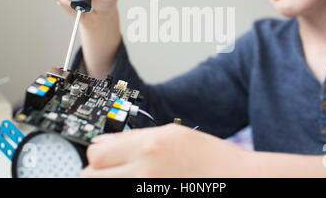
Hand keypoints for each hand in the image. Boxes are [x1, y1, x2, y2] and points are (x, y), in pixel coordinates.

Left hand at [80, 123, 254, 177]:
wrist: (234, 178)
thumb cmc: (209, 156)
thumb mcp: (172, 134)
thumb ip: (134, 138)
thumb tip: (104, 142)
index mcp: (149, 147)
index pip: (97, 152)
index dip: (97, 152)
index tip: (103, 154)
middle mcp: (144, 172)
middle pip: (91, 175)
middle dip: (97, 171)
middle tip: (111, 170)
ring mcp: (147, 192)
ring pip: (102, 189)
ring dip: (108, 183)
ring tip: (125, 178)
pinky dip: (124, 191)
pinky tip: (139, 186)